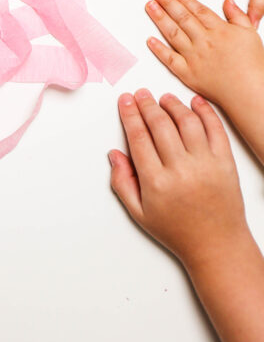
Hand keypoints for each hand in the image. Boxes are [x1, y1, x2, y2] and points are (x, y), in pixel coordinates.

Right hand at [109, 90, 247, 266]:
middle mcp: (181, 171)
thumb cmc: (178, 231)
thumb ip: (122, 183)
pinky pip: (215, 129)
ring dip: (173, 105)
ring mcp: (205, 165)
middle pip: (160, 124)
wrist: (217, 246)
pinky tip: (195, 103)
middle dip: (147, 104)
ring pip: (187, 121)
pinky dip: (205, 112)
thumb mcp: (139, 213)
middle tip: (141, 94)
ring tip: (164, 99)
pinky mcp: (225, 163)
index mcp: (156, 183)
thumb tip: (115, 155)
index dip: (130, 114)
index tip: (126, 101)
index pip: (138, 137)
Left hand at [146, 0, 263, 165]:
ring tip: (150, 6)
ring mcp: (194, 57)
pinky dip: (158, 49)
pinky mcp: (187, 73)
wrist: (249, 92)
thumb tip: (227, 0)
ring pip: (173, 33)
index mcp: (219, 30)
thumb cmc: (252, 66)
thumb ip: (237, 15)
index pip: (197, 10)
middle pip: (182, 17)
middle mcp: (204, 41)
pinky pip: (169, 58)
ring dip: (159, 18)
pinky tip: (149, 40)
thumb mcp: (250, 34)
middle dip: (167, 2)